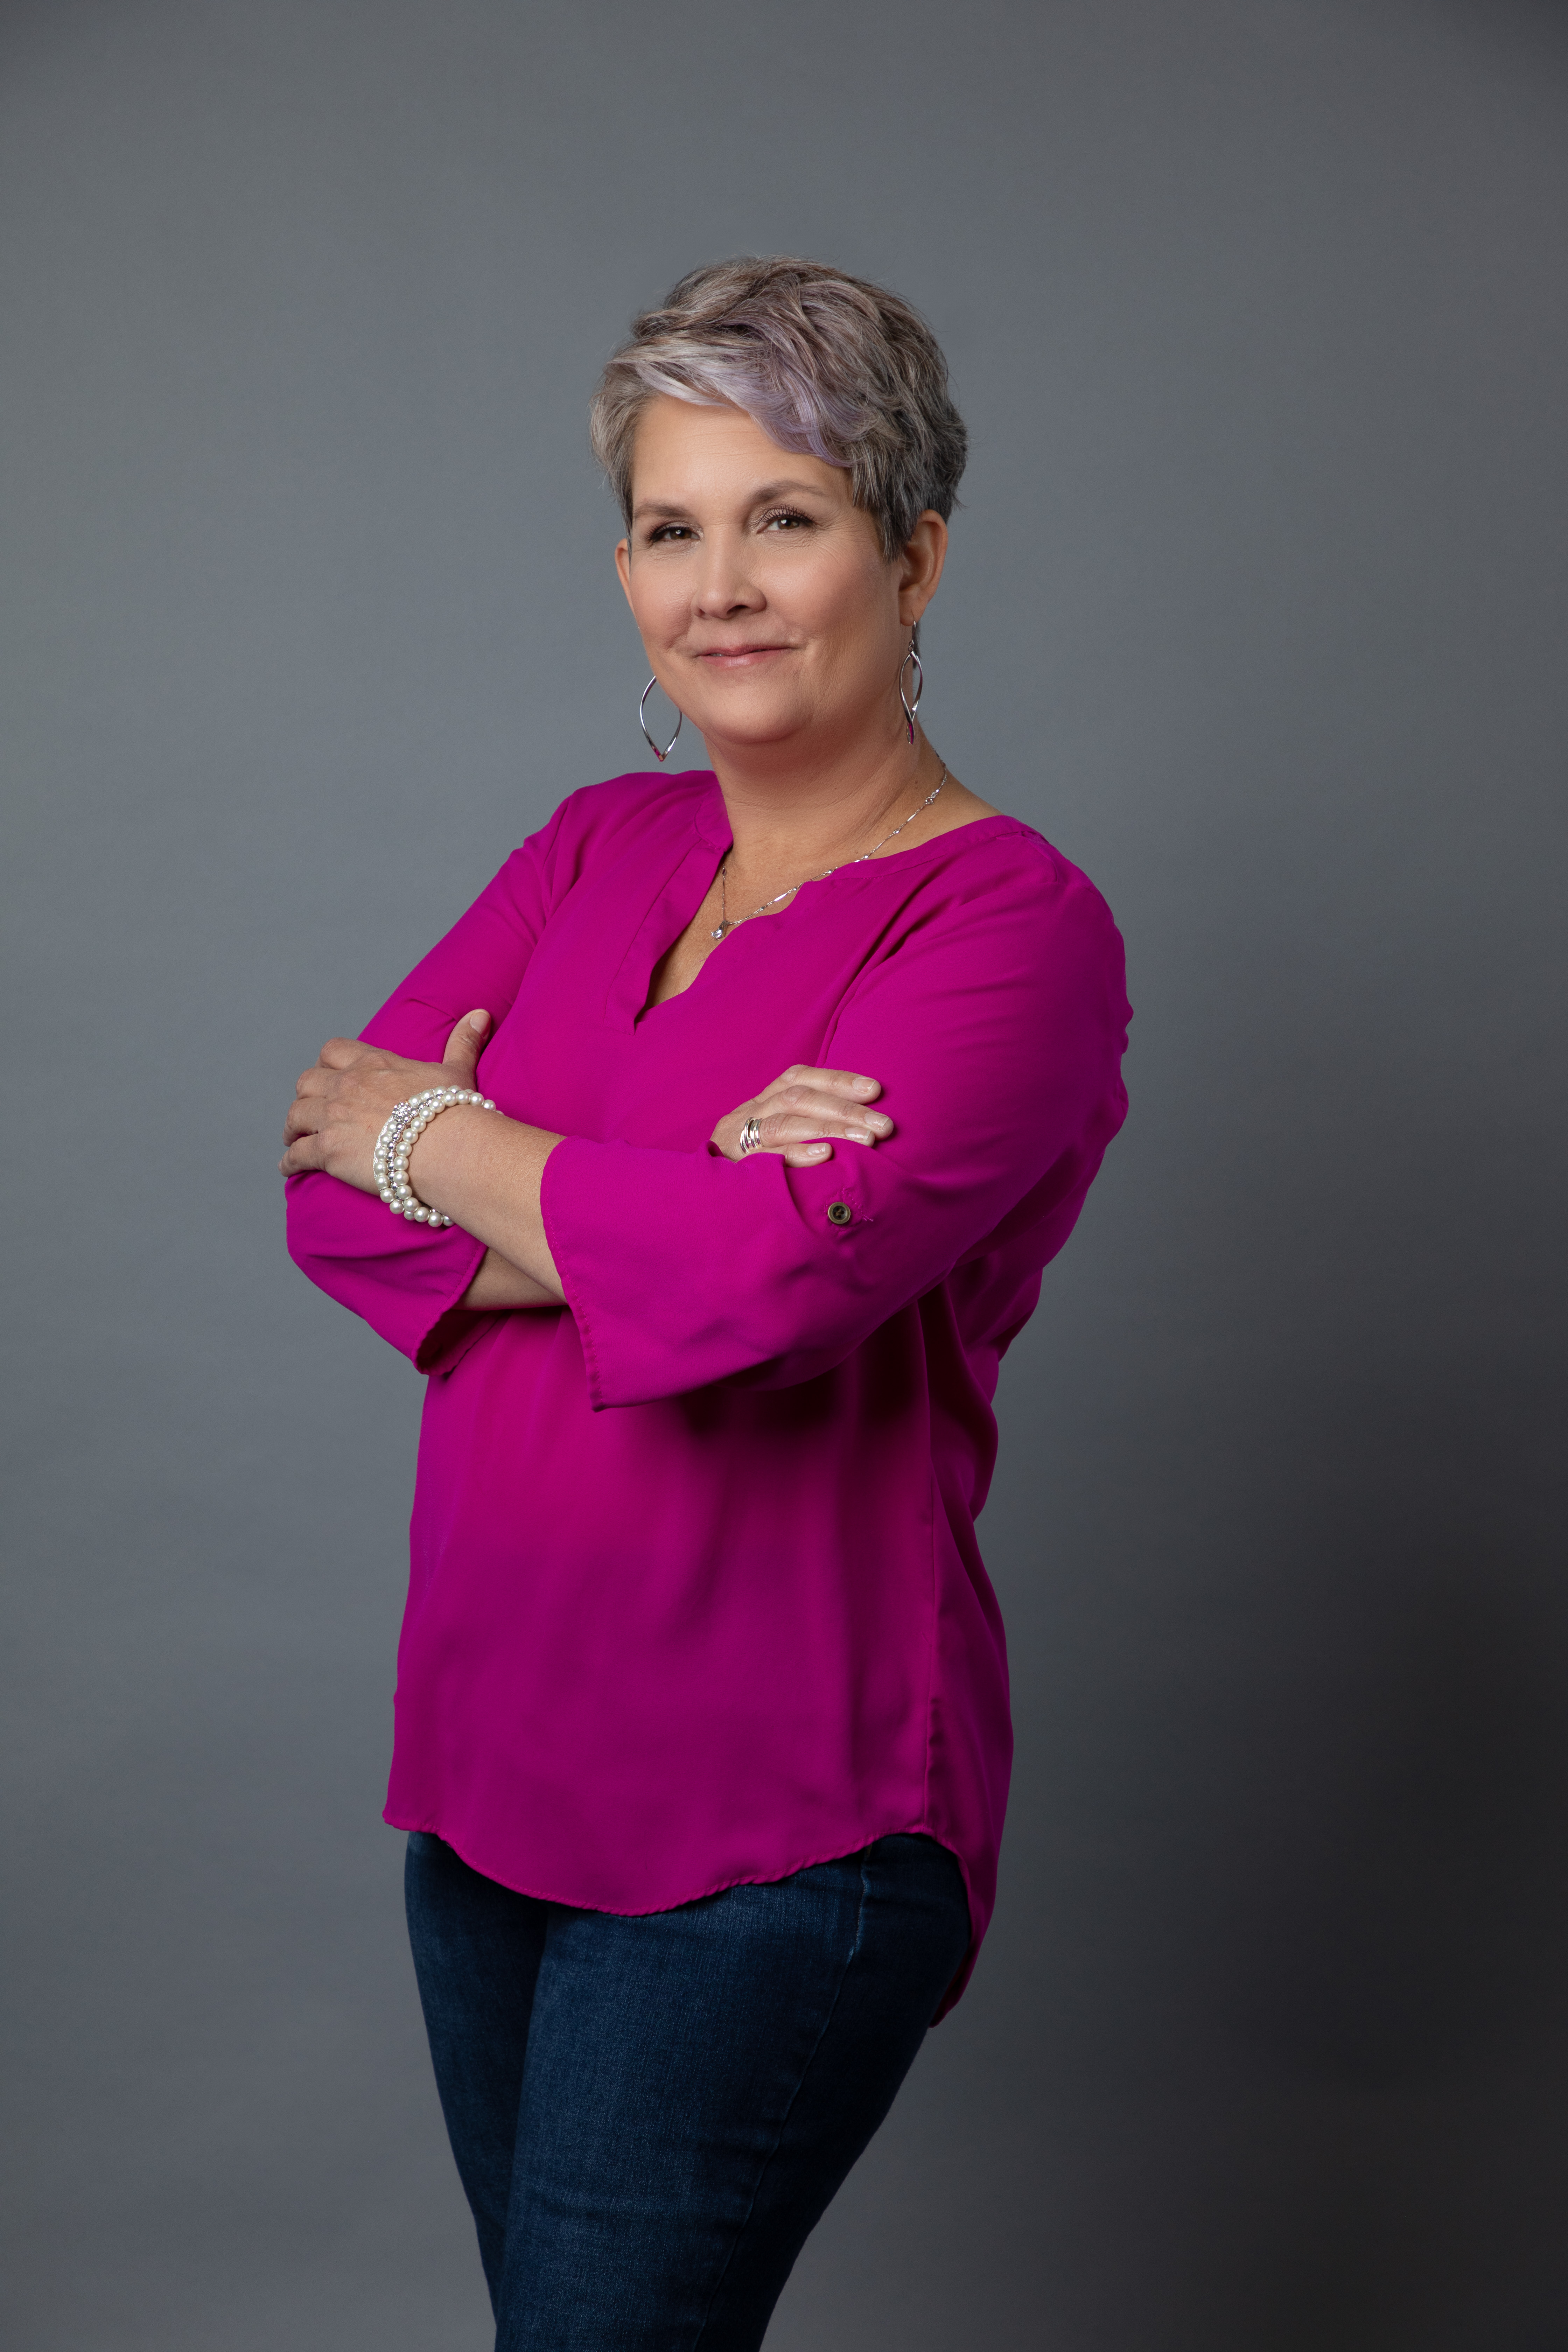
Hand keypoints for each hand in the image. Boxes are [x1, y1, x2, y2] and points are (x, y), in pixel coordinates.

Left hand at [281, 1009, 492, 1191]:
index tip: (327, 1076)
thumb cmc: (454, 1110)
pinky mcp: (327, 1151)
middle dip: (305, 1096)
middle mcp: (346, 1085)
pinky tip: (289, 1169)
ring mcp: (333, 1117)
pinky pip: (297, 1154)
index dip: (326, 1064)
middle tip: (309, 1110)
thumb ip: (463, 1042)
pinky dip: (290, 1161)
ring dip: (292, 1127)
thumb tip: (481, 1014)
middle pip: (307, 1082)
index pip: (333, 1051)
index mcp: (372, 1065)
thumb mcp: (457, 1072)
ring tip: (294, 1138)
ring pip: (295, 1115)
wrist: (446, 1147)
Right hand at [710, 1066, 893, 1166]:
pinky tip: (825, 1155)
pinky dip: (796, 1153)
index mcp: (761, 1102)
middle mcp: (748, 1114)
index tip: (875, 1090)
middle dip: (844, 1109)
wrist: (699, 1200)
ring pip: (783, 1123)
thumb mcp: (776, 1138)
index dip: (837, 1080)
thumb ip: (807, 1126)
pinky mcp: (733, 1168)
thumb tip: (862, 1123)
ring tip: (865, 1139)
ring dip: (828, 1128)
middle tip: (883, 1125)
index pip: (799, 1079)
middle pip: (797, 1099)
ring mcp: (737, 1140)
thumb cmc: (753, 1167)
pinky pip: (765, 1157)